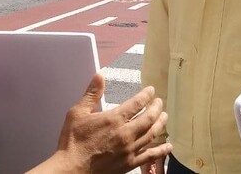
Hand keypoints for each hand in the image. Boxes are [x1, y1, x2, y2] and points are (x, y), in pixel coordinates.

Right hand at [52, 73, 171, 172]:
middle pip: (149, 118)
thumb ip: (91, 94)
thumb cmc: (73, 141)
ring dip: (161, 124)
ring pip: (152, 134)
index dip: (146, 95)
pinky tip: (168, 146)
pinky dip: (161, 150)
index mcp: (114, 119)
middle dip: (156, 107)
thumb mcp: (77, 112)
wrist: (72, 169)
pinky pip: (150, 156)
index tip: (151, 90)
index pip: (137, 103)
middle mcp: (125, 134)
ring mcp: (129, 150)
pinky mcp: (129, 163)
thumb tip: (99, 76)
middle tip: (159, 102)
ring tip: (165, 117)